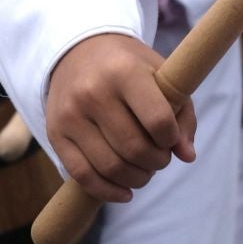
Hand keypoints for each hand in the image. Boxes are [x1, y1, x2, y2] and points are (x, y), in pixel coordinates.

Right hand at [44, 33, 195, 203]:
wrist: (77, 52)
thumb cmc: (129, 66)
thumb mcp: (161, 75)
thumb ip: (181, 114)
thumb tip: (187, 156)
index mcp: (124, 71)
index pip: (157, 120)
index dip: (171, 139)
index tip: (170, 138)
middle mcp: (93, 92)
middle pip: (134, 149)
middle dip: (156, 162)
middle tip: (160, 158)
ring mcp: (70, 114)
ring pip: (110, 167)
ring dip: (137, 178)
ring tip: (145, 170)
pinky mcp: (55, 133)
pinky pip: (83, 175)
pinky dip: (108, 191)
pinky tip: (125, 192)